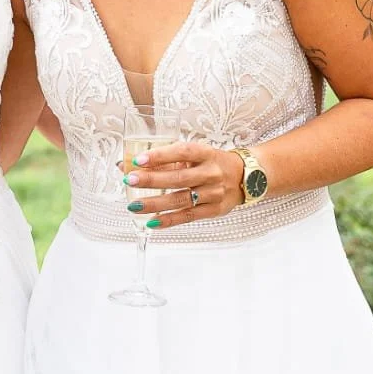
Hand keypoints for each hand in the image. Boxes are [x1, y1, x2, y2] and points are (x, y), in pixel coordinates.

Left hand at [122, 141, 250, 228]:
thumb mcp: (195, 155)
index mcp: (206, 153)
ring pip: (181, 199)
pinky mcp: (213, 210)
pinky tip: (151, 222)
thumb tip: (126, 164)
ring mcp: (214, 193)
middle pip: (179, 177)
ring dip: (155, 203)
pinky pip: (188, 216)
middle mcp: (211, 173)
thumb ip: (165, 159)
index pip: (183, 152)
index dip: (160, 155)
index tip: (139, 159)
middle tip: (130, 179)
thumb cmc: (212, 163)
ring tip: (134, 205)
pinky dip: (169, 220)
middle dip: (152, 179)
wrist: (246, 177)